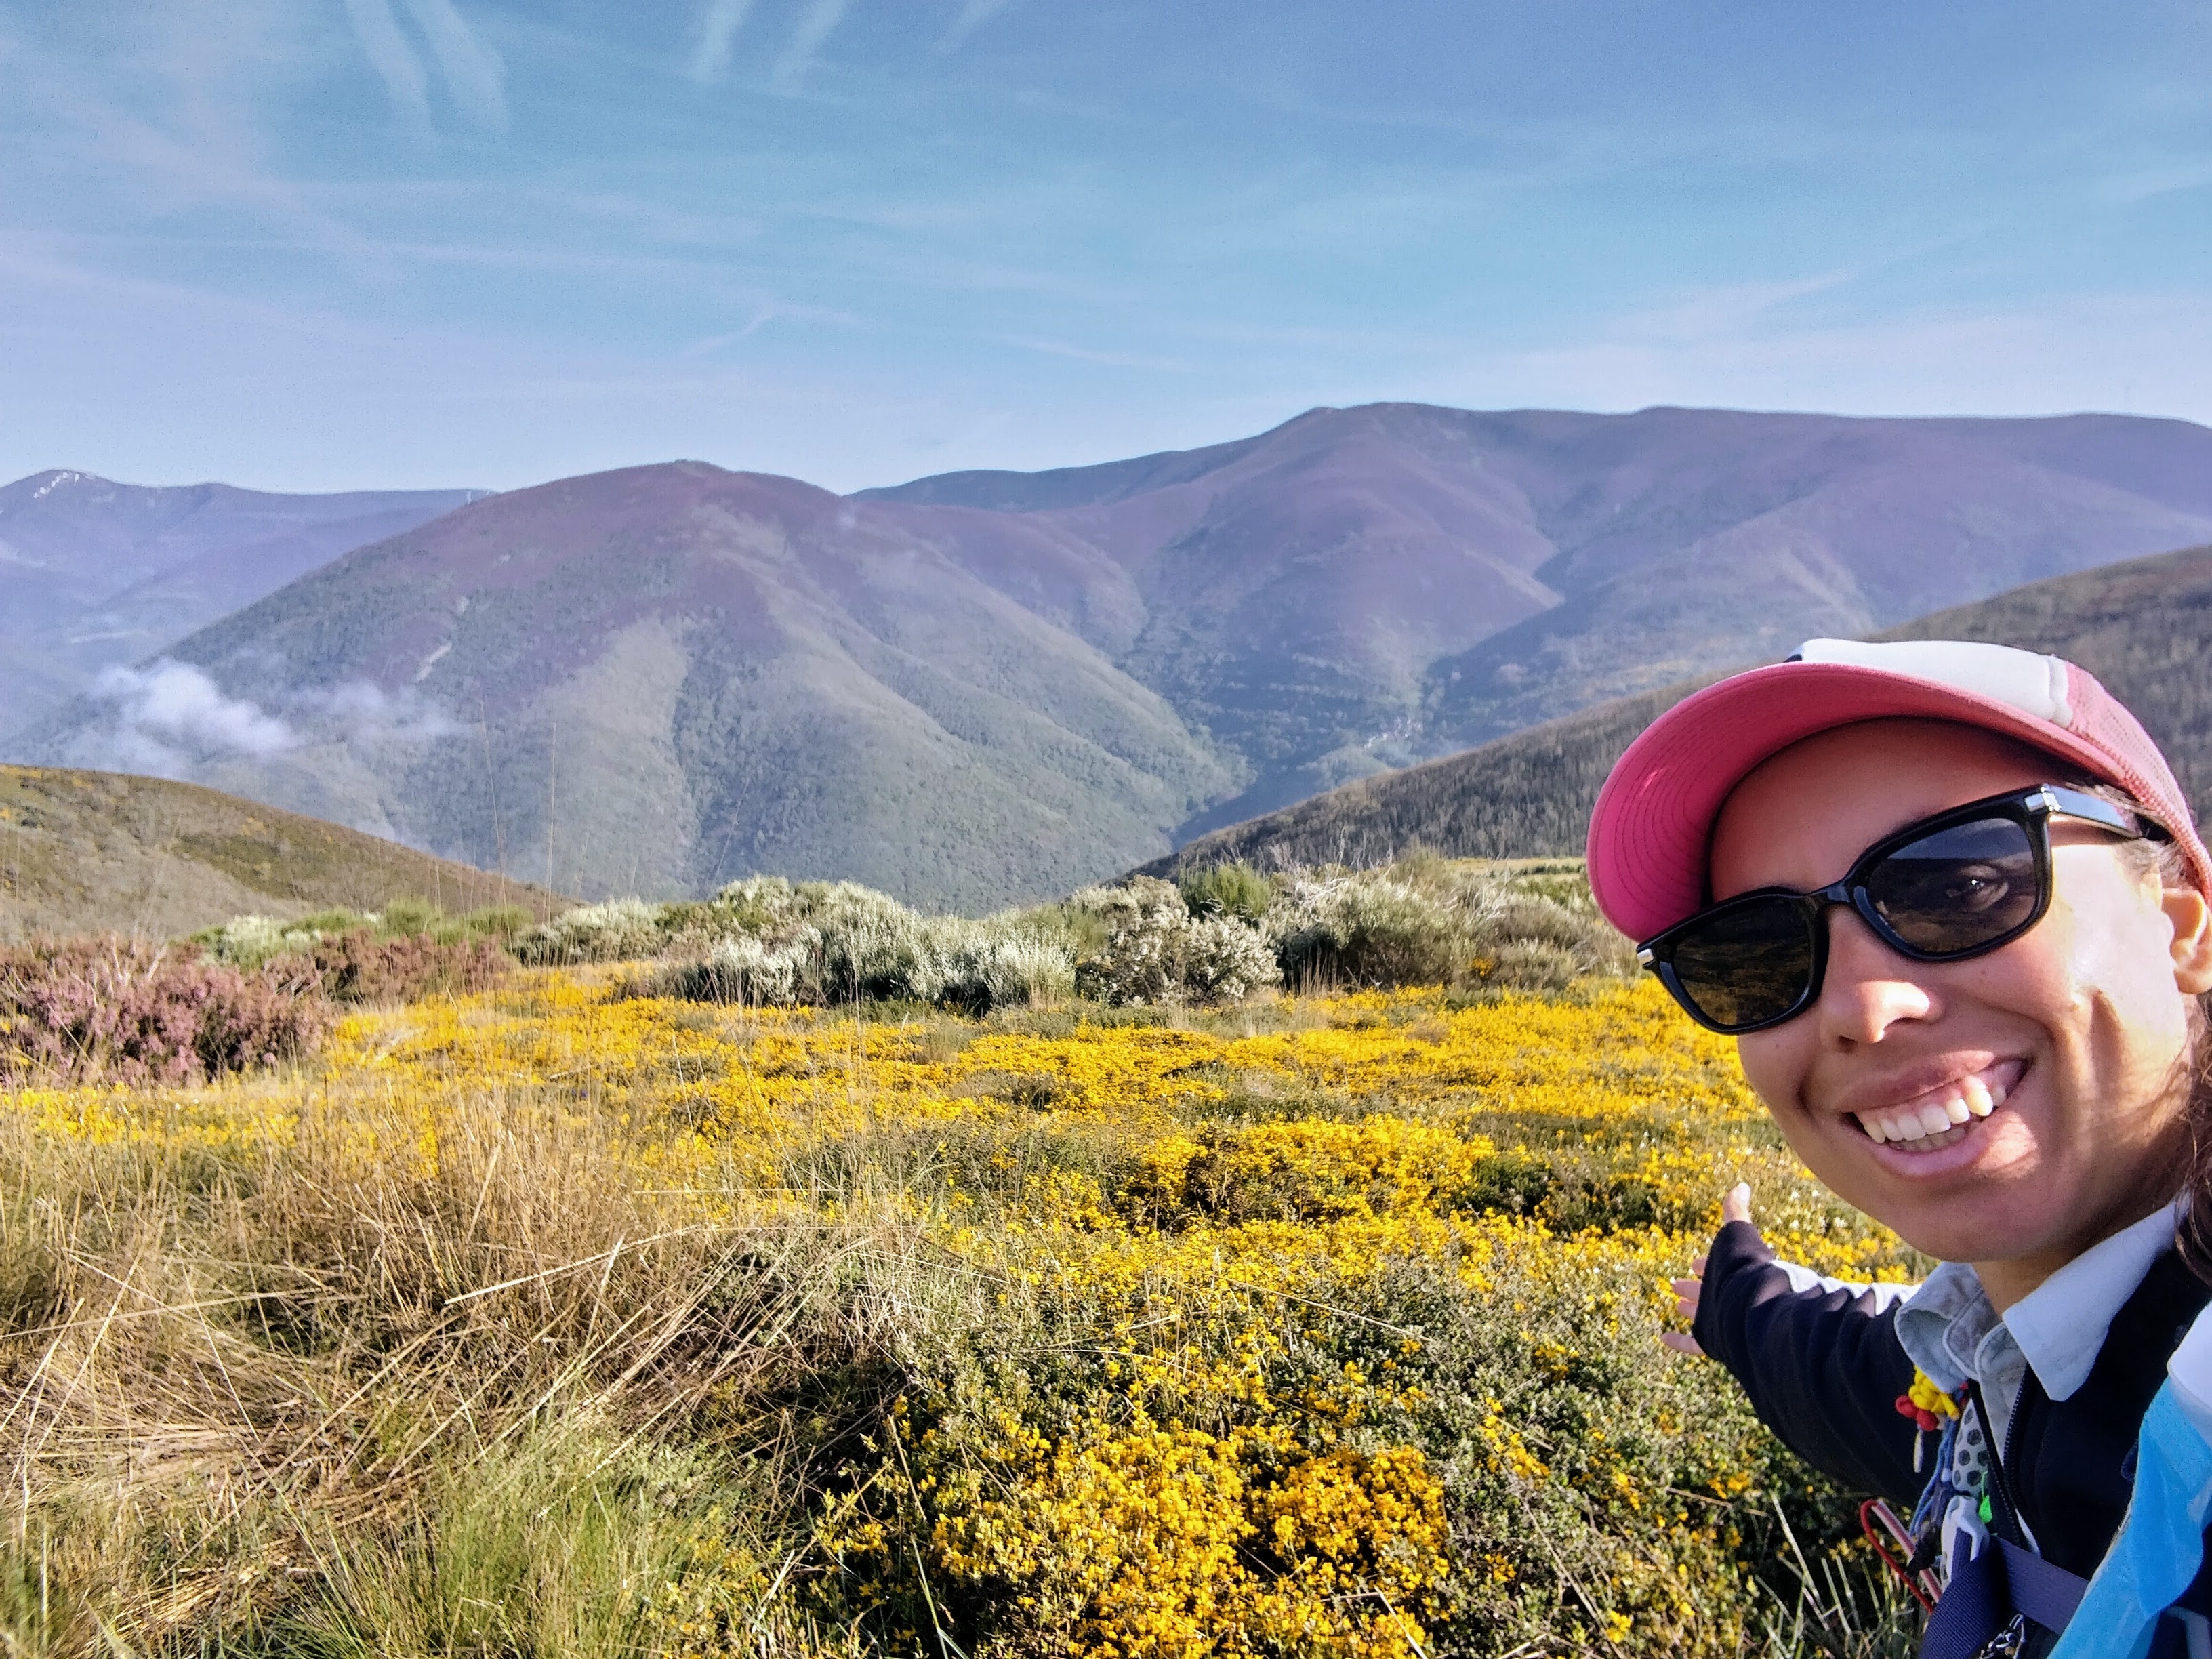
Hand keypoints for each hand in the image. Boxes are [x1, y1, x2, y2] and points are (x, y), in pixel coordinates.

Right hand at [1660, 1183, 1751, 1357]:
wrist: (1754, 1311)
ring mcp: (1719, 1322)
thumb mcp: (1737, 1236)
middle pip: (1708, 1292)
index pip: (1716, 1269)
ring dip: (1688, 1309)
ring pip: (1700, 1315)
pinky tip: (1663, 1338)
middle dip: (1694, 1286)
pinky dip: (1678, 1342)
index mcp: (1732, 1275)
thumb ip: (1736, 1213)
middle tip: (1676, 1283)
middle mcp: (1726, 1299)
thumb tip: (1742, 1185)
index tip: (1694, 1263)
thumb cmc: (1745, 1272)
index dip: (1705, 1264)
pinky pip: (1692, 1344)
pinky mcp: (1712, 1341)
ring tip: (1676, 1304)